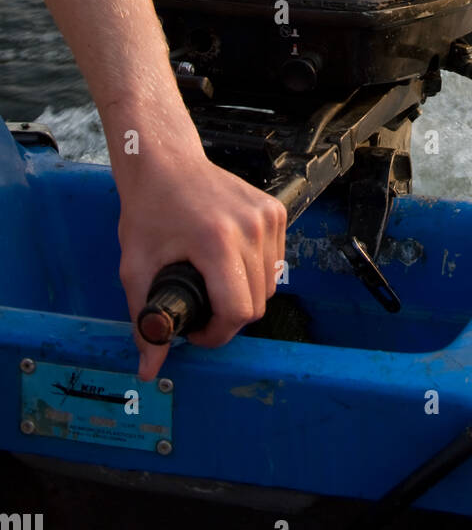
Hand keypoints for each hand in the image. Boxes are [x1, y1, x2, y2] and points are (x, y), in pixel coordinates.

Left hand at [115, 142, 286, 380]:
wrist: (166, 161)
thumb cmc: (149, 208)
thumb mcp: (137, 266)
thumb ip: (144, 319)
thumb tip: (149, 368)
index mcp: (218, 241)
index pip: (239, 311)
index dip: (216, 333)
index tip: (195, 330)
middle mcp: (251, 227)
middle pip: (258, 303)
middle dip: (229, 318)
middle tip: (200, 310)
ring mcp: (268, 216)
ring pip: (271, 285)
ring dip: (245, 295)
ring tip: (214, 286)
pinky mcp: (276, 210)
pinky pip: (276, 261)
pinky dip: (256, 272)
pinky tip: (229, 264)